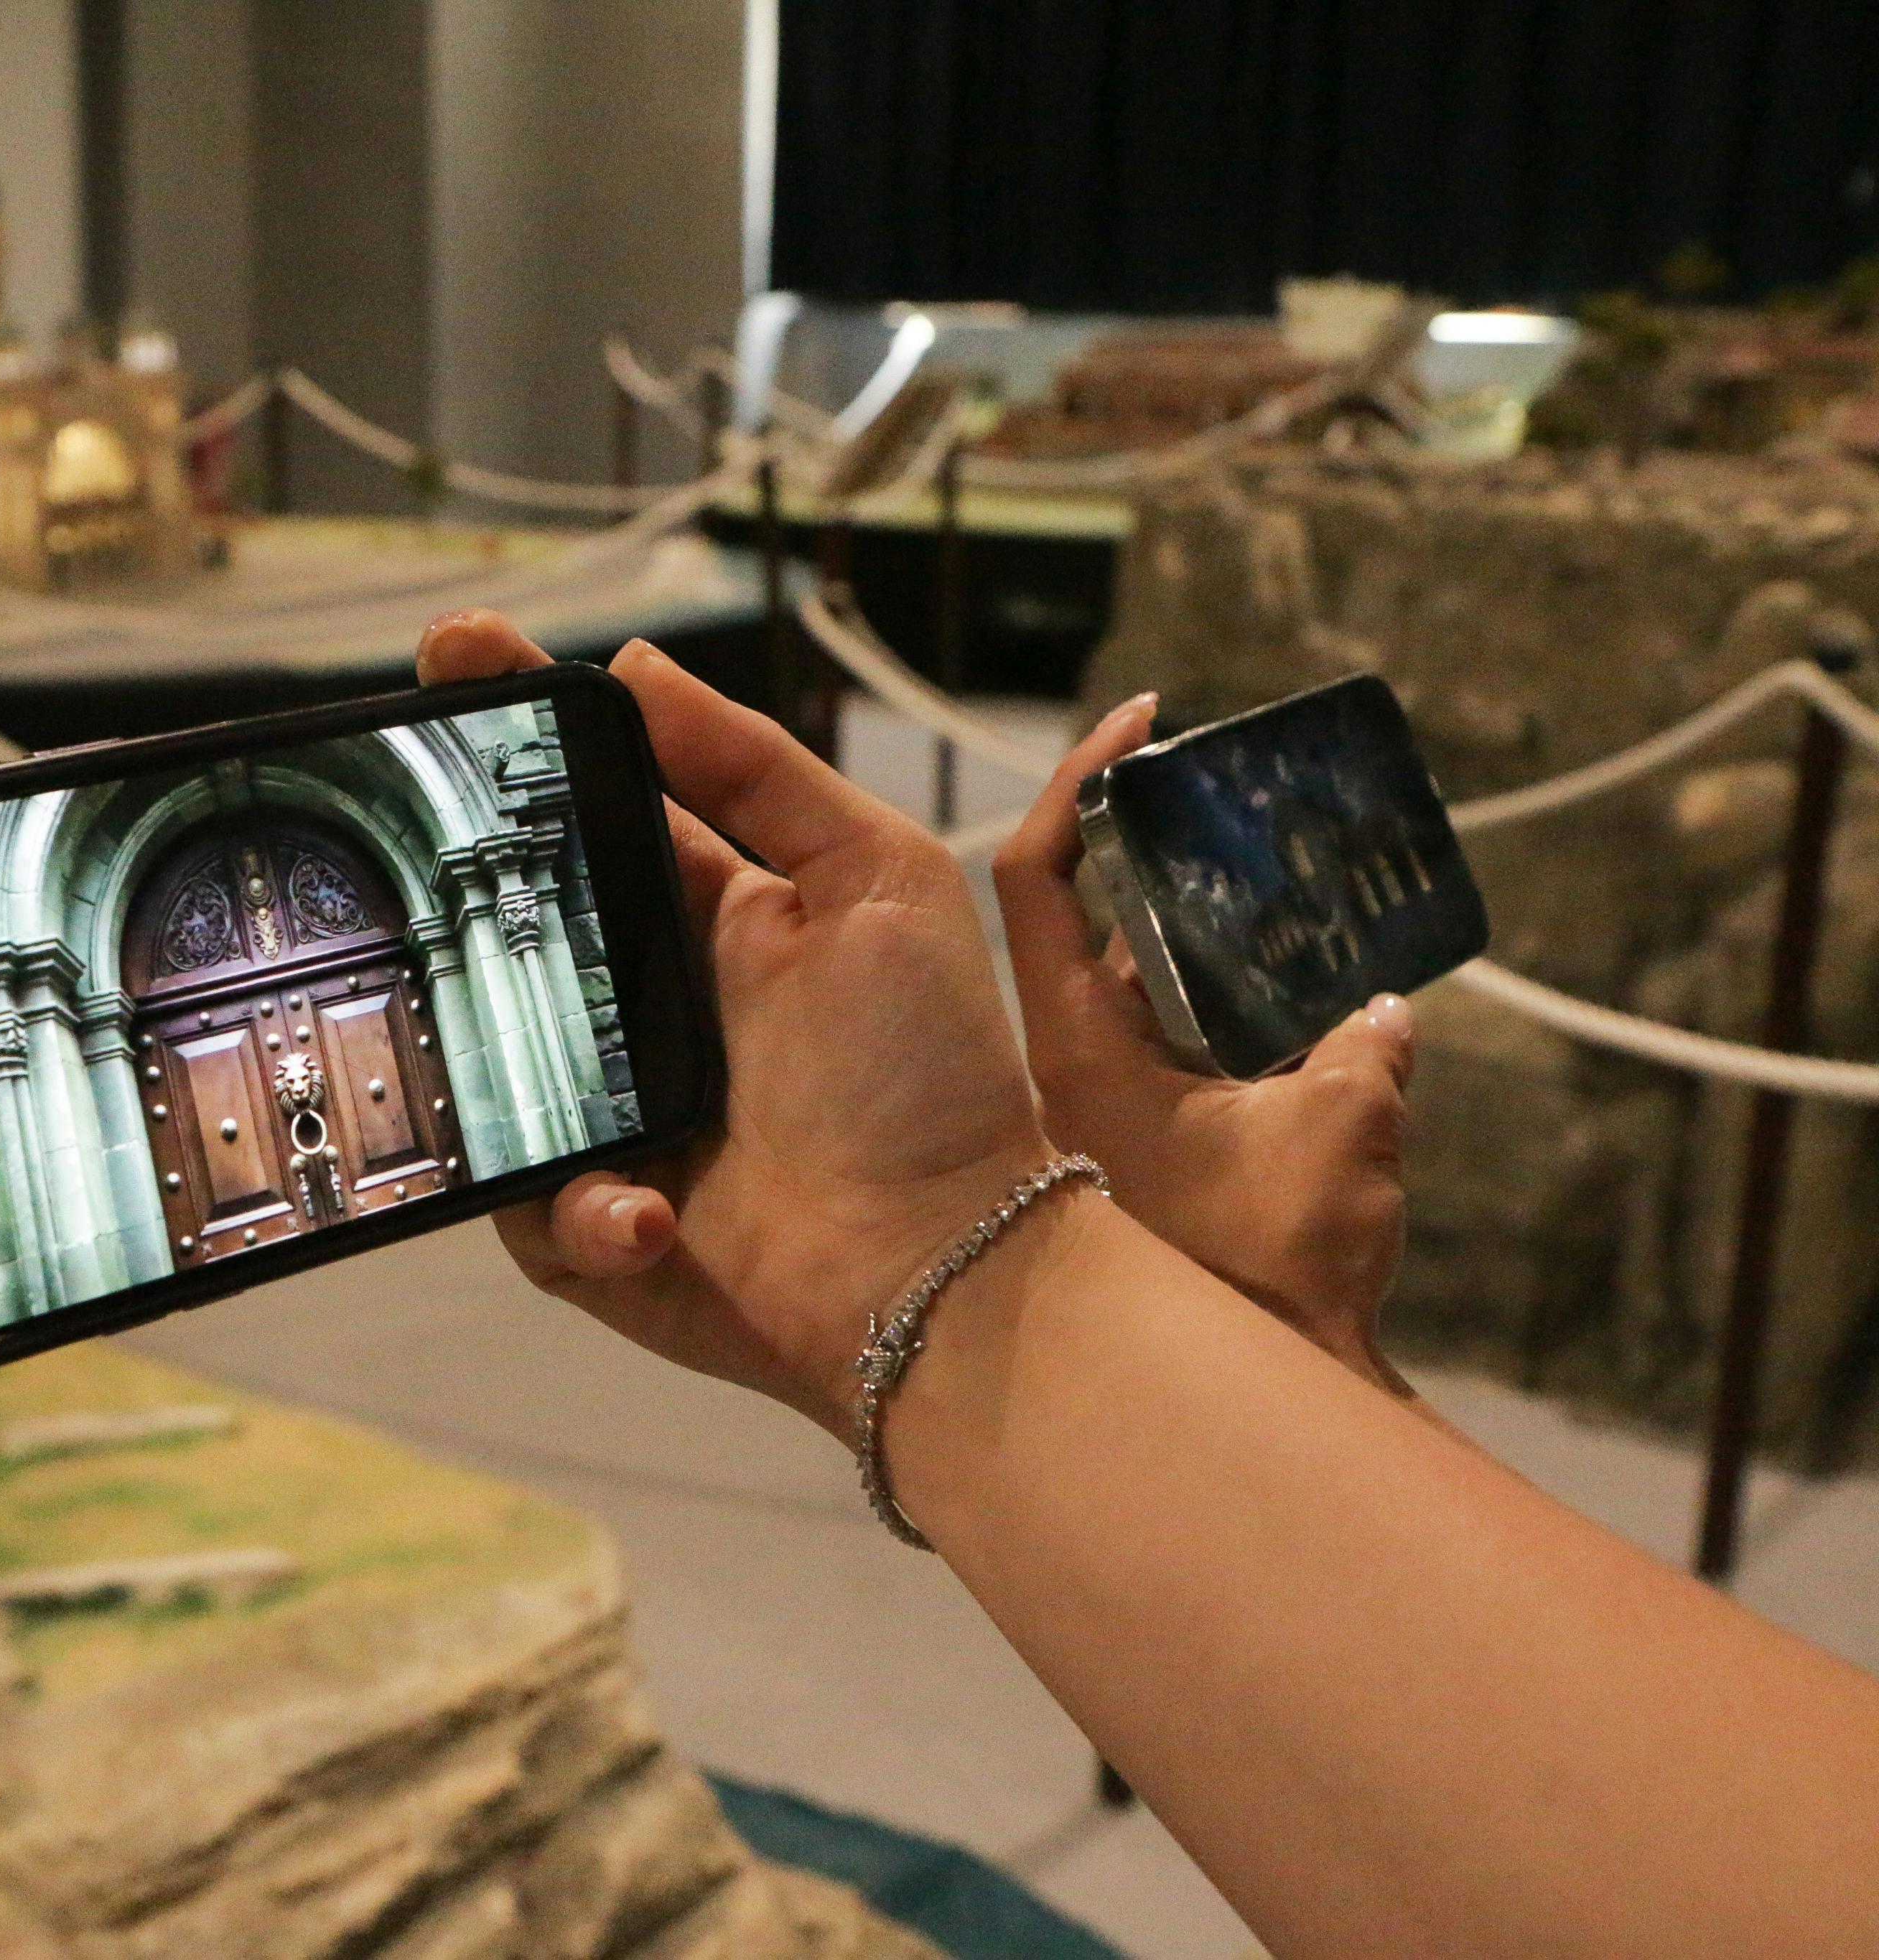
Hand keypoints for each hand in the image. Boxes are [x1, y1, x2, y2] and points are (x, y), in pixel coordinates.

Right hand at [415, 611, 1057, 1440]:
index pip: (588, 801)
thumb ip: (760, 767)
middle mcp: (637, 1004)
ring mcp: (602, 1112)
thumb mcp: (877, 876)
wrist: (942, 1260)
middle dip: (433, 877)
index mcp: (702, 912)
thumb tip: (636, 664)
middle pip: (499, 919)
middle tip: (384, 830)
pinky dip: (578, 1208)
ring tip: (573, 1088)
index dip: (517, 726)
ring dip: (500, 1064)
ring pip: (483, 1061)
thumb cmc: (929, 1069)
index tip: (454, 651)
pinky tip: (650, 1211)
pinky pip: (523, 1202)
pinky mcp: (586, 1223)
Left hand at [992, 694, 1420, 1394]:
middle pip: (1083, 925)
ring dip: (1192, 945)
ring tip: (1270, 888)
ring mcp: (1083, 1122)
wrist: (1227, 1411)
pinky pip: (1159, 1063)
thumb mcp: (1337, 1142)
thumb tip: (1384, 1012)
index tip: (1141, 718)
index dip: (1080, 781)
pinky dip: (1214, 1024)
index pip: (1041, 874)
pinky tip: (1291, 1009)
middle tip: (1227, 802)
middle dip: (1152, 858)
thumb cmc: (1263, 1277)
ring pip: (1127, 997)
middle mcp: (1059, 1075)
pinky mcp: (1123, 1167)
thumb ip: (1366, 1061)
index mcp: (1072, 1044)